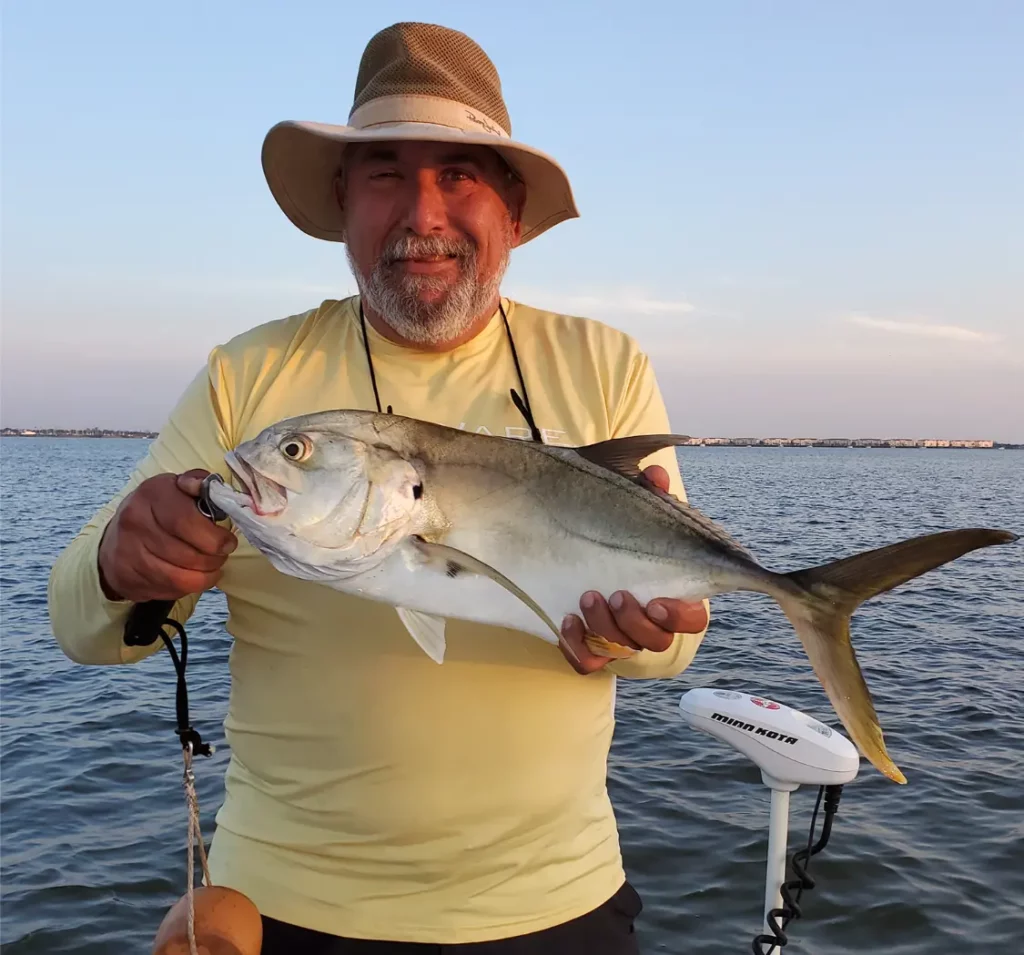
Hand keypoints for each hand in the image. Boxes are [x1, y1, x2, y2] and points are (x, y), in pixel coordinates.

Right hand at [97, 469, 236, 602]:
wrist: (119, 537)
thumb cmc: (160, 510)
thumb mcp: (178, 488)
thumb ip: (199, 485)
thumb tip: (214, 489)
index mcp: (152, 493)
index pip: (185, 521)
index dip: (213, 537)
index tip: (228, 543)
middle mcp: (135, 521)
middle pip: (186, 553)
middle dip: (213, 559)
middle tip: (222, 555)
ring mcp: (128, 552)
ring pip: (179, 576)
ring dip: (206, 575)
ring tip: (212, 566)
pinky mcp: (127, 577)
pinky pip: (170, 589)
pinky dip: (192, 586)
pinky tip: (197, 576)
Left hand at [559, 464, 708, 673]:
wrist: (571, 544)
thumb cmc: (616, 527)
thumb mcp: (631, 504)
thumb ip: (647, 490)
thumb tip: (654, 475)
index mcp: (669, 592)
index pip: (692, 620)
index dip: (679, 616)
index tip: (657, 600)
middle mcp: (647, 621)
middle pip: (657, 640)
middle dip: (636, 622)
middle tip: (618, 595)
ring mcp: (617, 635)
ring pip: (621, 649)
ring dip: (605, 627)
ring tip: (587, 596)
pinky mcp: (588, 643)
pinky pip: (587, 662)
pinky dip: (578, 648)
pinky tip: (566, 620)